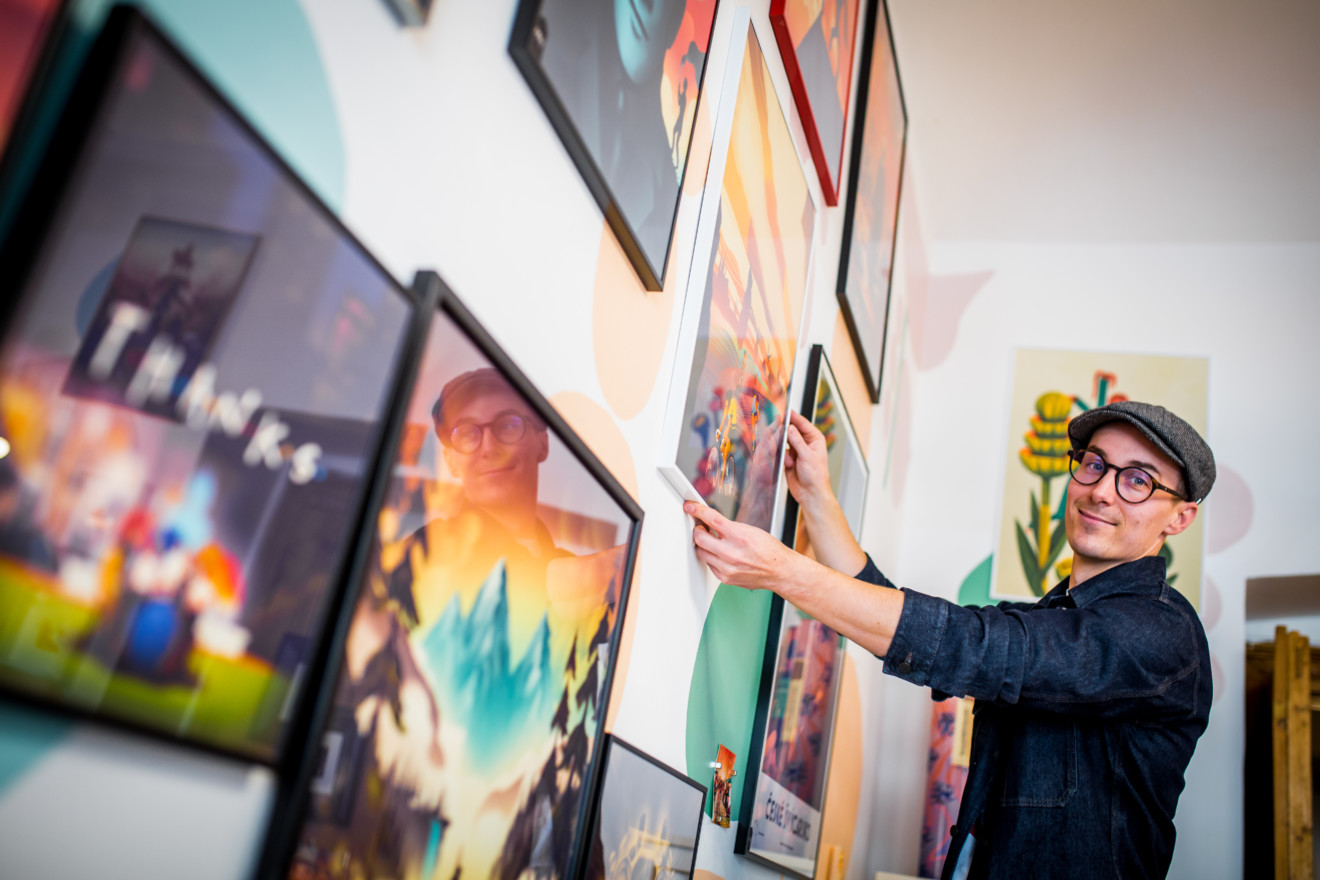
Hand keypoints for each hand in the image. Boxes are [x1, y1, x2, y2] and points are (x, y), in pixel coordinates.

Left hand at [684, 501, 798, 590]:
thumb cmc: (769, 550)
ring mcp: (727, 567)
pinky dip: (711, 557)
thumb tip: (711, 521)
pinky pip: (709, 564)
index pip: (712, 519)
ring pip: (701, 552)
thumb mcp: (750, 530)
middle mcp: (732, 553)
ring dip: (703, 544)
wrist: (778, 570)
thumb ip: (728, 526)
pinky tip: (719, 553)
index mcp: (739, 536)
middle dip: (698, 530)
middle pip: (700, 538)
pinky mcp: (725, 578)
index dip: (697, 511)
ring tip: (712, 541)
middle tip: (702, 527)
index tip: (690, 507)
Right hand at [783, 410, 832, 507]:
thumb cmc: (816, 476)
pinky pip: (781, 452)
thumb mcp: (807, 456)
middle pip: (792, 431)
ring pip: (784, 441)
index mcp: (815, 439)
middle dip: (785, 434)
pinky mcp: (789, 459)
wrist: (810, 493)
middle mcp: (806, 443)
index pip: (803, 424)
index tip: (785, 411)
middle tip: (778, 431)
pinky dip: (782, 457)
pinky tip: (788, 464)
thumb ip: (797, 441)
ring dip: (784, 448)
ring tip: (790, 458)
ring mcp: (797, 451)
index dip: (794, 417)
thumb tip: (790, 428)